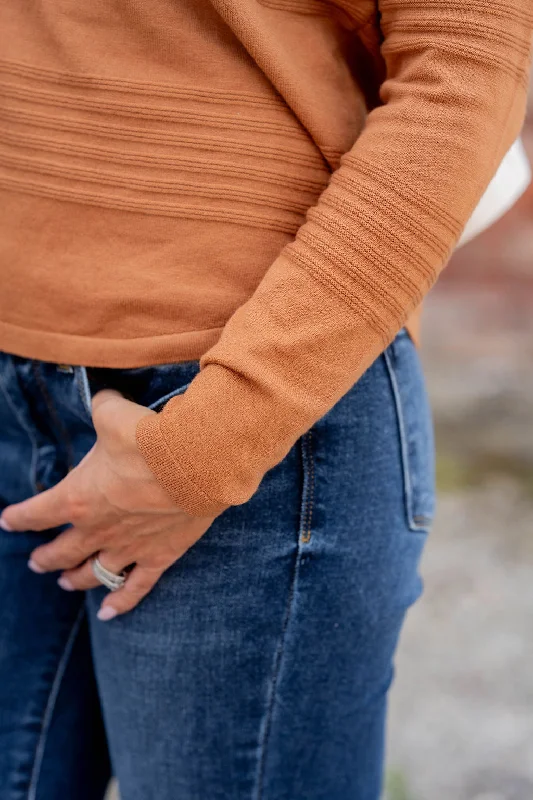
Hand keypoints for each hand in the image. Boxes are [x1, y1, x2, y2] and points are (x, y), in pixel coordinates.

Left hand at [0, 390, 216, 619]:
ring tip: (66, 583)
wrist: (196, 462)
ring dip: (75, 579)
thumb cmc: (149, 438)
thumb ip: (101, 410)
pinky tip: (108, 613)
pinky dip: (121, 602)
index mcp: (78, 497)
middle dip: (46, 557)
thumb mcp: (113, 414)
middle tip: (36, 562)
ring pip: (93, 574)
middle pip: (62, 551)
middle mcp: (98, 529)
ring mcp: (128, 547)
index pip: (38, 513)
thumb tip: (103, 401)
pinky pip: (135, 588)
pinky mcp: (159, 556)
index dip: (19, 518)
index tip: (7, 521)